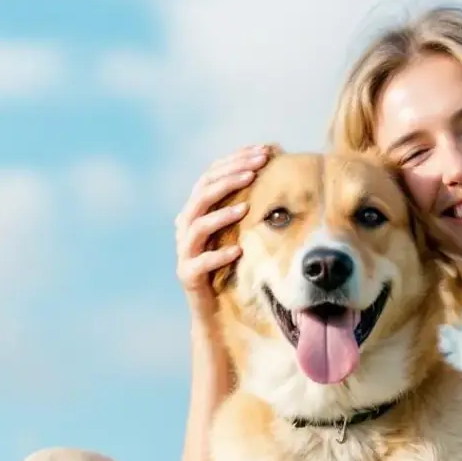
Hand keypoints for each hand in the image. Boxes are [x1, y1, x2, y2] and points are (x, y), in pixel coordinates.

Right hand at [175, 144, 271, 322]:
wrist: (214, 308)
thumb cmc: (232, 263)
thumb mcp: (240, 228)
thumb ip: (249, 201)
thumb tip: (277, 167)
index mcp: (197, 209)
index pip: (211, 175)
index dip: (235, 161)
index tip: (263, 152)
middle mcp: (186, 225)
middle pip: (202, 193)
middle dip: (229, 179)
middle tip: (256, 171)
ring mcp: (185, 250)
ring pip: (196, 224)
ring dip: (221, 214)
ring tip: (245, 208)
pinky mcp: (187, 274)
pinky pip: (200, 261)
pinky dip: (218, 255)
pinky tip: (237, 250)